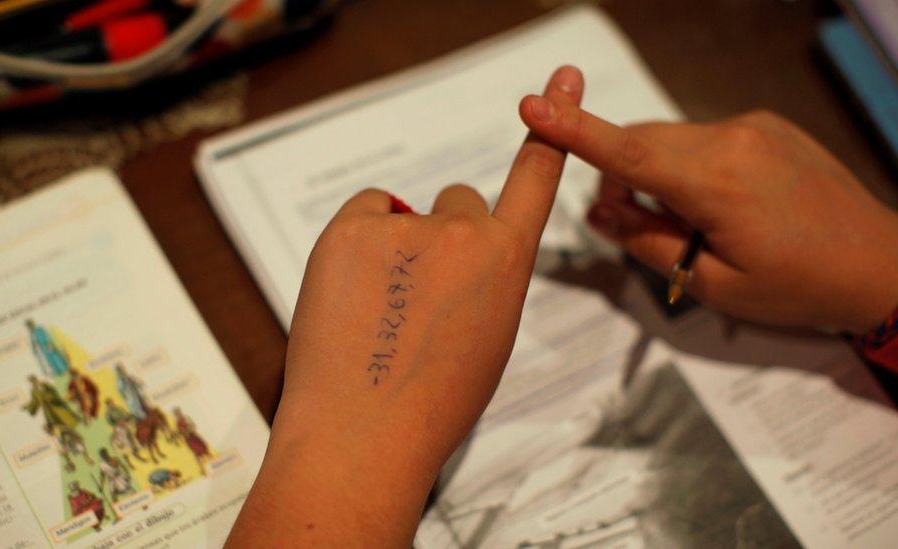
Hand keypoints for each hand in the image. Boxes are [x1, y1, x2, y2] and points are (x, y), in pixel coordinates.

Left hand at [226, 66, 583, 546]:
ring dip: (395, 245)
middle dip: (443, 236)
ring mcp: (406, 227)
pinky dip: (358, 240)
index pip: (535, 180)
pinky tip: (351, 290)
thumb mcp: (488, 341)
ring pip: (403, 216)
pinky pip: (363, 213)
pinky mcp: (351, 228)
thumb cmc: (430, 403)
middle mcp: (463, 232)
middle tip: (417, 293)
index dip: (552, 130)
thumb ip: (485, 284)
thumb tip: (456, 259)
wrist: (364, 433)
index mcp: (507, 264)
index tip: (565, 80)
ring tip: (377, 310)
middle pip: (459, 202)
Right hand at [520, 90, 897, 332]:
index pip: (628, 151)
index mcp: (717, 183)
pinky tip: (719, 204)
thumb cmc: (796, 287)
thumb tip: (598, 211)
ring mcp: (752, 126)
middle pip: (642, 141)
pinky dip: (687, 165)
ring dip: (655, 172)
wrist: (878, 264)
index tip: (532, 107)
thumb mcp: (712, 282)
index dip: (575, 131)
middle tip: (634, 224)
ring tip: (690, 221)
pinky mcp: (766, 125)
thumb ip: (647, 242)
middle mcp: (732, 139)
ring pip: (669, 139)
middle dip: (620, 176)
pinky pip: (702, 138)